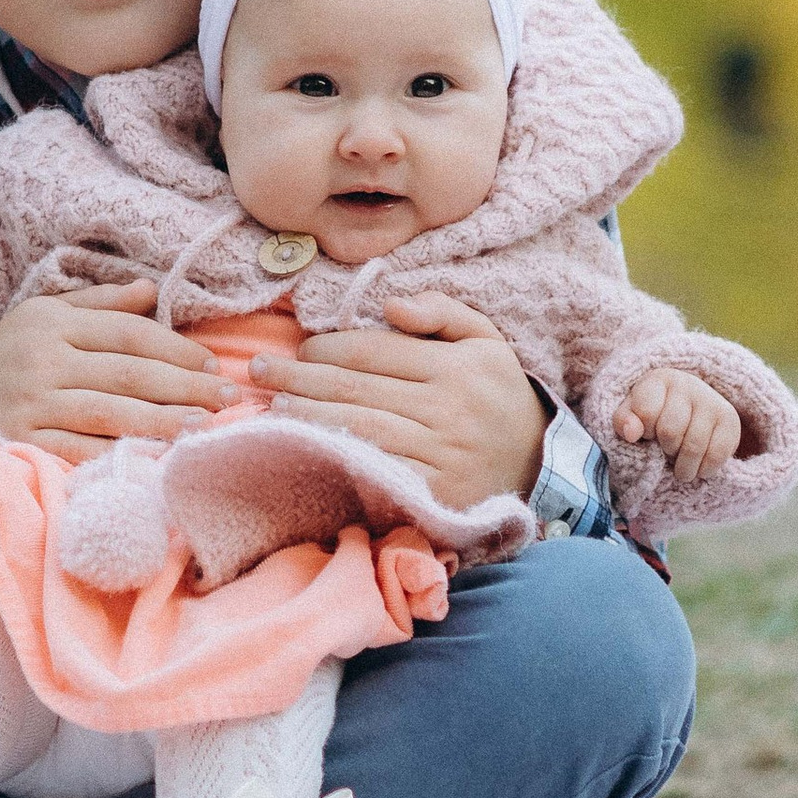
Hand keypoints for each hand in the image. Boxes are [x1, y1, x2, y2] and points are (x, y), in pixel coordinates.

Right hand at [0, 280, 238, 462]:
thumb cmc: (6, 354)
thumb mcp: (45, 315)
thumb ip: (100, 305)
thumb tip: (152, 289)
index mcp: (53, 324)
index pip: (128, 334)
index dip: (175, 350)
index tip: (212, 366)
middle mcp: (43, 360)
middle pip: (127, 374)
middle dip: (184, 388)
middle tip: (227, 399)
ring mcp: (31, 404)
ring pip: (109, 413)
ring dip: (161, 423)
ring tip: (203, 428)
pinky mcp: (20, 442)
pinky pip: (78, 450)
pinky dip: (117, 454)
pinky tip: (152, 458)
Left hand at [249, 295, 546, 504]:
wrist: (540, 465)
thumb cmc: (497, 394)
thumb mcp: (484, 339)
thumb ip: (442, 310)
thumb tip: (390, 304)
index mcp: (455, 366)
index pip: (373, 352)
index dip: (327, 348)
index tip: (298, 348)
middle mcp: (447, 409)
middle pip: (355, 389)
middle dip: (298, 378)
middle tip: (258, 371)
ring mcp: (439, 455)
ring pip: (357, 428)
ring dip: (306, 417)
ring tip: (271, 406)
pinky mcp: (431, 493)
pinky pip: (374, 469)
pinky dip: (335, 456)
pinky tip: (305, 446)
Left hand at [616, 367, 741, 486]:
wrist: (691, 409)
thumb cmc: (654, 415)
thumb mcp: (632, 414)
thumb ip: (624, 422)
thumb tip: (632, 433)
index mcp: (660, 380)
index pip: (646, 413)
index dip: (644, 432)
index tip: (647, 433)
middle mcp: (689, 385)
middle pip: (670, 432)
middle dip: (664, 449)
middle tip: (666, 451)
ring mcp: (713, 401)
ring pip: (693, 446)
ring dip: (683, 467)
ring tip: (679, 465)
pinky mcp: (730, 420)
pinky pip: (716, 455)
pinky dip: (703, 470)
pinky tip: (697, 468)